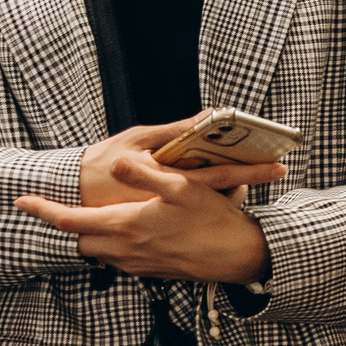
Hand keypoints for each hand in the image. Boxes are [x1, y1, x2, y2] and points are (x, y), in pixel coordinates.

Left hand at [15, 151, 278, 282]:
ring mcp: (136, 263)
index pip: (69, 221)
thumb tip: (117, 162)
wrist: (236, 257)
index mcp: (126, 226)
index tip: (20, 200)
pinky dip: (110, 242)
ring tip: (92, 214)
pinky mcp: (149, 270)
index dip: (42, 210)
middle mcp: (125, 249)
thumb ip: (145, 174)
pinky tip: (128, 228)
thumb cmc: (212, 220)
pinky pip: (117, 257)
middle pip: (78, 239)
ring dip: (89, 233)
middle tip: (55, 206)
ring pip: (96, 250)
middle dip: (64, 223)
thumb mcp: (182, 188)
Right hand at [78, 119, 265, 205]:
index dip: (251, 170)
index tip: (279, 164)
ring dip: (227, 200)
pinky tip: (210, 200)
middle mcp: (171, 205)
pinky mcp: (153, 230)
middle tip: (274, 172)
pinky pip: (186, 221)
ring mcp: (164, 220)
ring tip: (244, 187)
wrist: (65, 195)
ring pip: (207, 214)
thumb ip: (174, 131)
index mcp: (169, 179)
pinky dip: (203, 210)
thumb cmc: (102, 162)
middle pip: (220, 199)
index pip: (220, 175)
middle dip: (247, 188)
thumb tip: (209, 115)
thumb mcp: (137, 139)